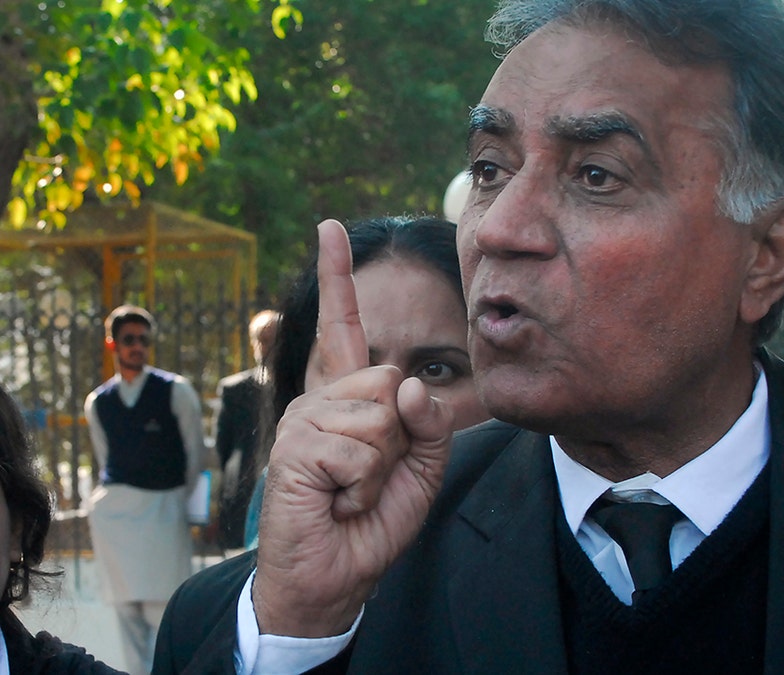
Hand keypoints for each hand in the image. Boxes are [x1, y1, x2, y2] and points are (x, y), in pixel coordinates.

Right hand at [252, 220, 453, 637]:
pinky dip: (364, 483)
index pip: (343, 328)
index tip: (332, 227)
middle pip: (389, 378)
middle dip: (400, 437)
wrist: (337, 575)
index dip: (339, 277)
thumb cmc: (373, 518)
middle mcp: (319, 399)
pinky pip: (360, 448)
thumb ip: (427, 421)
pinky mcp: (293, 449)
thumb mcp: (421, 466)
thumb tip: (408, 381)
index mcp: (347, 397)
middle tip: (372, 475)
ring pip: (378, 415)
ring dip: (382, 466)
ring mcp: (302, 422)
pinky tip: (338, 499)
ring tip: (352, 489)